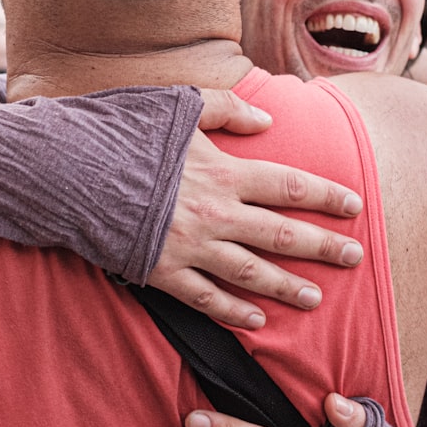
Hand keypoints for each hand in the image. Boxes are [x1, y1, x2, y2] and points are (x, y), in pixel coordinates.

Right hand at [148, 89, 363, 329]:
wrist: (71, 171)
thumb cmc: (126, 134)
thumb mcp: (180, 106)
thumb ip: (228, 108)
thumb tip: (268, 119)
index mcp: (224, 172)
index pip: (290, 186)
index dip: (326, 196)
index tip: (354, 206)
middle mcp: (216, 213)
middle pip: (282, 234)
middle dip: (323, 246)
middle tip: (355, 257)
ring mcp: (190, 247)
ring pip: (252, 273)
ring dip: (287, 286)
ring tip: (315, 297)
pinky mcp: (163, 271)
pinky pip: (207, 298)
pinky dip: (234, 312)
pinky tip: (257, 320)